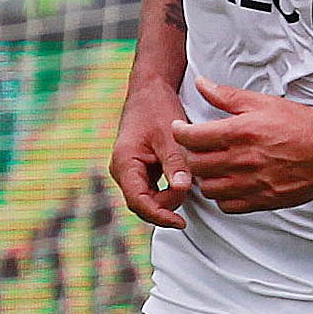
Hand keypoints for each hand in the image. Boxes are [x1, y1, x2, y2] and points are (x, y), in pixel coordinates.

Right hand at [111, 80, 195, 229]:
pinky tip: (184, 183)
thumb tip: (182, 189)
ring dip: (169, 199)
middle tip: (189, 192)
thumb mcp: (171, 136)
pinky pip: (152, 190)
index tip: (180, 222)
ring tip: (188, 184)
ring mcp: (130, 171)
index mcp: (125, 163)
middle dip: (167, 206)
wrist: (150, 91)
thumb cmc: (157, 109)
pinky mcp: (139, 170)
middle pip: (143, 204)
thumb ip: (176, 164)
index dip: (159, 215)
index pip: (139, 201)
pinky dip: (168, 191)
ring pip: (149, 199)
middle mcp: (123, 170)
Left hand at [171, 78, 312, 214]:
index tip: (181, 129)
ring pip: (208, 188)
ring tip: (214, 167)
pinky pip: (228, 205)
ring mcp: (252, 184)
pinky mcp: (262, 201)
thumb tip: (202, 83)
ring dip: (206, 178)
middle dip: (192, 155)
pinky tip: (231, 183)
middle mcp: (242, 160)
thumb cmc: (303, 126)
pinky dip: (224, 196)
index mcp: (240, 132)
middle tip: (199, 149)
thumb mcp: (264, 103)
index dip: (180, 132)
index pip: (191, 137)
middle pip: (195, 164)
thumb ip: (228, 96)